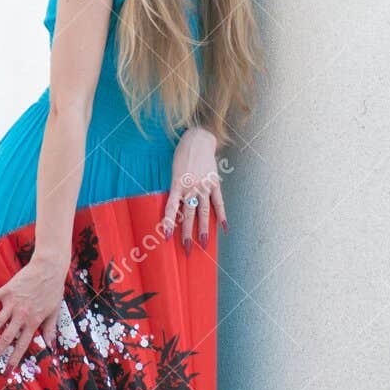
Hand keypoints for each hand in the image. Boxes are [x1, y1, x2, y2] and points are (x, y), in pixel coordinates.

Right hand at [0, 253, 68, 373]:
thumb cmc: (53, 289)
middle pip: (5, 339)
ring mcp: (12, 303)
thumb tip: (51, 347)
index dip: (14, 359)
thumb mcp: (55, 312)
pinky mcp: (6, 291)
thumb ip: (50, 329)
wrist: (49, 268)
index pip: (22, 345)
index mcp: (33, 322)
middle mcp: (21, 315)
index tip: (6, 372)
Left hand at [163, 125, 226, 252]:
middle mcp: (190, 187)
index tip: (165, 237)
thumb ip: (176, 189)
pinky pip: (218, 202)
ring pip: (204, 212)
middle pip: (188, 215)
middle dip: (187, 234)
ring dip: (203, 229)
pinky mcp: (214, 183)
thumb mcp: (174, 171)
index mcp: (177, 184)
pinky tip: (224, 228)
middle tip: (187, 250)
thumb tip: (176, 208)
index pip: (171, 208)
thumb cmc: (182, 155)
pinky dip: (221, 215)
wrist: (198, 139)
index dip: (168, 223)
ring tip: (203, 244)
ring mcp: (204, 186)